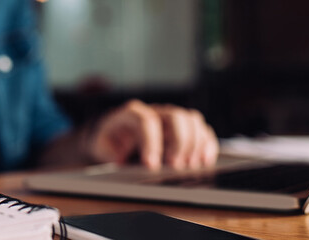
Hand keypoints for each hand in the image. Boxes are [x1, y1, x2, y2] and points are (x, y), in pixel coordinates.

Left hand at [90, 99, 217, 169]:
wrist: (115, 135)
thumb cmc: (109, 141)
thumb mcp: (101, 145)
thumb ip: (109, 151)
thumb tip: (121, 159)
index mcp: (132, 113)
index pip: (146, 121)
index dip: (151, 142)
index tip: (151, 165)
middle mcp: (155, 111)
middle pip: (175, 116)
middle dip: (179, 142)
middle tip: (175, 166)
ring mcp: (171, 117)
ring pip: (191, 120)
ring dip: (195, 143)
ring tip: (191, 166)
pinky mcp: (183, 128)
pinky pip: (201, 129)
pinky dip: (207, 144)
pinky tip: (205, 161)